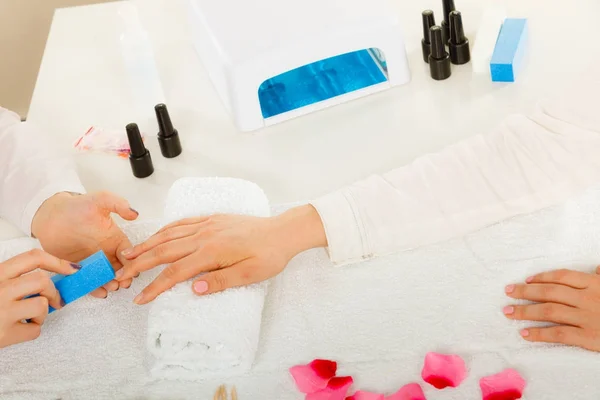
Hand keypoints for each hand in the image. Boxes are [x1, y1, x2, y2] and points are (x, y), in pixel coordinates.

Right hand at [0, 249, 79, 347]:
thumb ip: (16, 280)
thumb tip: (53, 279)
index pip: (33, 257)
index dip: (58, 261)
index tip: (73, 269)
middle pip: (43, 281)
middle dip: (54, 292)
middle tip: (56, 302)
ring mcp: (1, 310)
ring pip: (42, 304)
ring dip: (43, 313)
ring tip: (30, 318)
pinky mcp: (4, 333)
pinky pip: (35, 330)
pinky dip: (32, 331)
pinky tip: (18, 331)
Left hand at [31, 191, 138, 297]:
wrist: (50, 216)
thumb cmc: (75, 207)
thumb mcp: (100, 200)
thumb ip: (118, 204)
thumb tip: (135, 213)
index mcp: (115, 239)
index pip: (129, 253)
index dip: (133, 262)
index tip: (132, 269)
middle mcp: (106, 253)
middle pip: (121, 269)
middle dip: (124, 277)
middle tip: (122, 282)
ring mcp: (93, 263)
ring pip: (106, 277)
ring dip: (111, 284)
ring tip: (111, 288)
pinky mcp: (77, 270)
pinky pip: (88, 281)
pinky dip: (94, 288)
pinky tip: (98, 292)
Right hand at [116, 205, 326, 304]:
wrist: (283, 232)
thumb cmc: (269, 256)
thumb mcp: (250, 275)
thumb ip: (220, 281)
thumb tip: (192, 290)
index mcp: (212, 252)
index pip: (175, 271)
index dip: (155, 286)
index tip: (140, 298)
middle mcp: (205, 235)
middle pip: (165, 250)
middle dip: (140, 263)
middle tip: (121, 275)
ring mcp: (207, 225)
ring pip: (169, 234)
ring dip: (148, 244)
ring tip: (128, 254)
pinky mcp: (212, 219)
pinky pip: (182, 223)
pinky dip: (166, 229)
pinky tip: (157, 235)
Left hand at [503, 267, 599, 350]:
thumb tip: (596, 269)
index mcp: (594, 285)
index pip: (562, 276)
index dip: (542, 277)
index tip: (526, 280)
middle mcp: (587, 299)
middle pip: (549, 292)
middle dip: (525, 291)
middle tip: (508, 292)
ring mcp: (587, 318)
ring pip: (549, 311)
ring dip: (525, 311)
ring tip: (508, 312)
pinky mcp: (588, 337)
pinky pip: (559, 333)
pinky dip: (540, 333)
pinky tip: (524, 333)